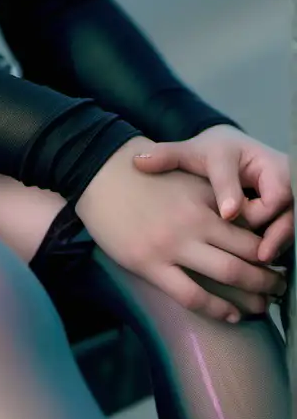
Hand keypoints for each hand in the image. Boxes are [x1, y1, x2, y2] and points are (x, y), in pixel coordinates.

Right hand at [76, 137, 287, 321]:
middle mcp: (196, 221)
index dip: (272, 248)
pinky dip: (219, 310)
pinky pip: (193, 295)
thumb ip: (213, 198)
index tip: (281, 261)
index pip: (253, 228)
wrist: (98, 174)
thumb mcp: (184, 177)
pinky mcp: (150, 264)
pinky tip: (232, 316)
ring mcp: (173, 244)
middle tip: (283, 287)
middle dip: (271, 275)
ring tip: (265, 305)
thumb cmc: (142, 176)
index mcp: (206, 198)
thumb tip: (244, 220)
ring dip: (254, 295)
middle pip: (249, 254)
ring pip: (229, 275)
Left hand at [132, 126, 293, 264]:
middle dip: (272, 228)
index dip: (238, 195)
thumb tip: (137, 161)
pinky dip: (279, 244)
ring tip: (263, 263)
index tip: (228, 213)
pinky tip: (264, 266)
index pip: (245, 174)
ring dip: (278, 240)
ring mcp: (286, 190)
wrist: (234, 151)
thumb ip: (167, 156)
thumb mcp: (191, 152)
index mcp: (245, 153)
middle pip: (283, 201)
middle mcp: (274, 171)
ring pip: (289, 219)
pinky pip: (288, 227)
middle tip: (258, 254)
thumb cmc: (210, 154)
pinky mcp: (288, 208)